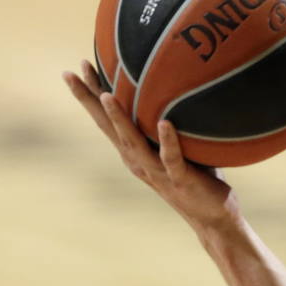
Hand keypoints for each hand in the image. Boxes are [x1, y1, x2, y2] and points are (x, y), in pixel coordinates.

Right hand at [63, 61, 238, 230]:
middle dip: (90, 100)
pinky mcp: (180, 179)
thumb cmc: (198, 179)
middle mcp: (139, 161)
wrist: (213, 218)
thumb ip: (171, 126)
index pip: (108, 120)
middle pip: (108, 127)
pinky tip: (165, 123)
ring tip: (106, 95)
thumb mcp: (179, 148)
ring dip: (119, 119)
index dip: (92, 95)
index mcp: (135, 153)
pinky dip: (168, 141)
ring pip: (133, 142)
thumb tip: (179, 90)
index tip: (80, 66)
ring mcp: (158, 171)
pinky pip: (172, 158)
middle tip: (72, 73)